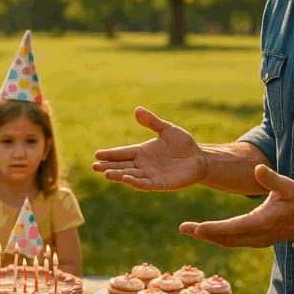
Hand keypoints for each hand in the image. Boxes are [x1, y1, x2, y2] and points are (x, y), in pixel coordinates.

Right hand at [92, 107, 207, 190]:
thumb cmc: (183, 144)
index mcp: (142, 151)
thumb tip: (137, 109)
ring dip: (119, 175)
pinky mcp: (160, 184)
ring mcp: (150, 175)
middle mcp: (143, 164)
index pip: (122, 153)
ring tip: (107, 174)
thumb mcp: (167, 129)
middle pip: (122, 166)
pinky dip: (136, 183)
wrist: (199, 158)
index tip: (96, 154)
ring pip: (131, 176)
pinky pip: (146, 184)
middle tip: (95, 167)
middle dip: (108, 166)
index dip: (109, 154)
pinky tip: (128, 180)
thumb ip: (152, 122)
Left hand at [179, 165, 293, 247]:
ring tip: (188, 230)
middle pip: (225, 238)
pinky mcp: (256, 241)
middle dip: (203, 234)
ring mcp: (257, 241)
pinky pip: (233, 242)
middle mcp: (258, 236)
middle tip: (182, 228)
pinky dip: (217, 238)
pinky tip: (204, 232)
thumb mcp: (289, 187)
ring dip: (207, 237)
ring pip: (227, 242)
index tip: (196, 228)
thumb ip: (272, 179)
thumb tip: (257, 168)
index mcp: (263, 222)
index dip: (214, 229)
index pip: (233, 228)